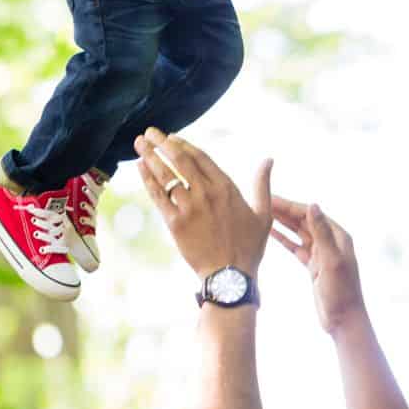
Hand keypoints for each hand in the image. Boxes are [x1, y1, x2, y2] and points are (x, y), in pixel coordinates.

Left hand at [135, 127, 271, 277]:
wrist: (230, 276)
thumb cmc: (249, 247)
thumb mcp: (264, 214)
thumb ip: (263, 184)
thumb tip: (268, 160)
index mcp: (226, 188)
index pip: (200, 157)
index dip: (183, 144)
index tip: (172, 137)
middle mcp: (206, 193)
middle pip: (180, 160)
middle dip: (162, 143)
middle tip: (150, 132)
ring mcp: (189, 207)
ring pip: (166, 175)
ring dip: (150, 156)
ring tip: (140, 143)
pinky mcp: (175, 223)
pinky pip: (158, 196)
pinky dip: (147, 179)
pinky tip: (140, 167)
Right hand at [270, 196, 365, 335]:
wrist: (344, 320)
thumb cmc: (341, 292)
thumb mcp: (331, 260)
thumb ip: (321, 233)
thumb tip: (313, 205)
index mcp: (337, 236)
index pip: (310, 214)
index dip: (290, 205)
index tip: (270, 198)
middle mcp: (330, 241)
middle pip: (303, 221)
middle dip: (283, 211)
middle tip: (261, 202)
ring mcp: (321, 253)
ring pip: (298, 232)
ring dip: (282, 223)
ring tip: (263, 213)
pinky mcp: (313, 265)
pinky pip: (296, 247)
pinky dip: (284, 239)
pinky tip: (271, 233)